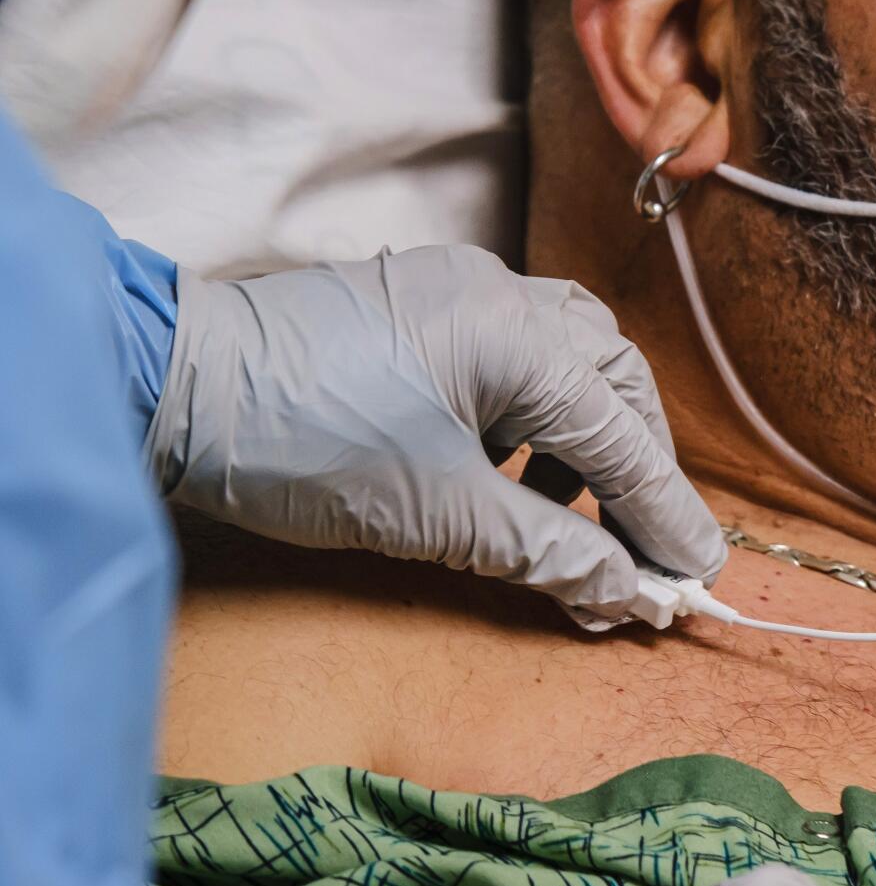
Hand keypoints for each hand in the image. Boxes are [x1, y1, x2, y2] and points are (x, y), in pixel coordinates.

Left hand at [146, 245, 724, 617]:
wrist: (169, 387)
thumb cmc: (300, 443)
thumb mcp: (439, 515)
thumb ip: (550, 552)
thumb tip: (626, 594)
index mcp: (521, 337)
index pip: (624, 439)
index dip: (666, 517)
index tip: (696, 578)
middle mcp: (505, 296)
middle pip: (614, 385)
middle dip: (637, 469)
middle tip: (640, 549)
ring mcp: (460, 291)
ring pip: (569, 362)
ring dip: (586, 443)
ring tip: (566, 518)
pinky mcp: (419, 306)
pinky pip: (514, 356)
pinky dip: (531, 419)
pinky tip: (506, 472)